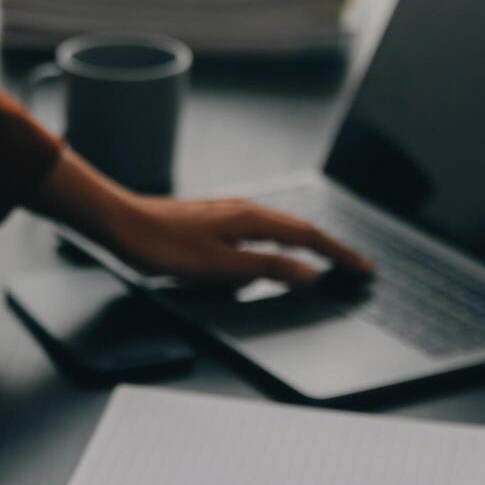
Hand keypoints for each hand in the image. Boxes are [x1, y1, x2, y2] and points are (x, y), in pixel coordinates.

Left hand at [30, 147, 371, 286]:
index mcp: (251, 220)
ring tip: (326, 260)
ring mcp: (229, 214)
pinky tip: (273, 253)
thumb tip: (309, 273)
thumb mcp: (220, 266)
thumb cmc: (162, 245)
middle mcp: (245, 211)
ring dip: (306, 244)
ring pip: (280, 228)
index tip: (363, 268)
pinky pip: (260, 232)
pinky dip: (279, 244)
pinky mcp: (214, 221)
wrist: (120, 223)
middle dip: (329, 248)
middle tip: (354, 266)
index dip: (339, 254)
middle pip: (300, 229)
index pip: (308, 237)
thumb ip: (267, 268)